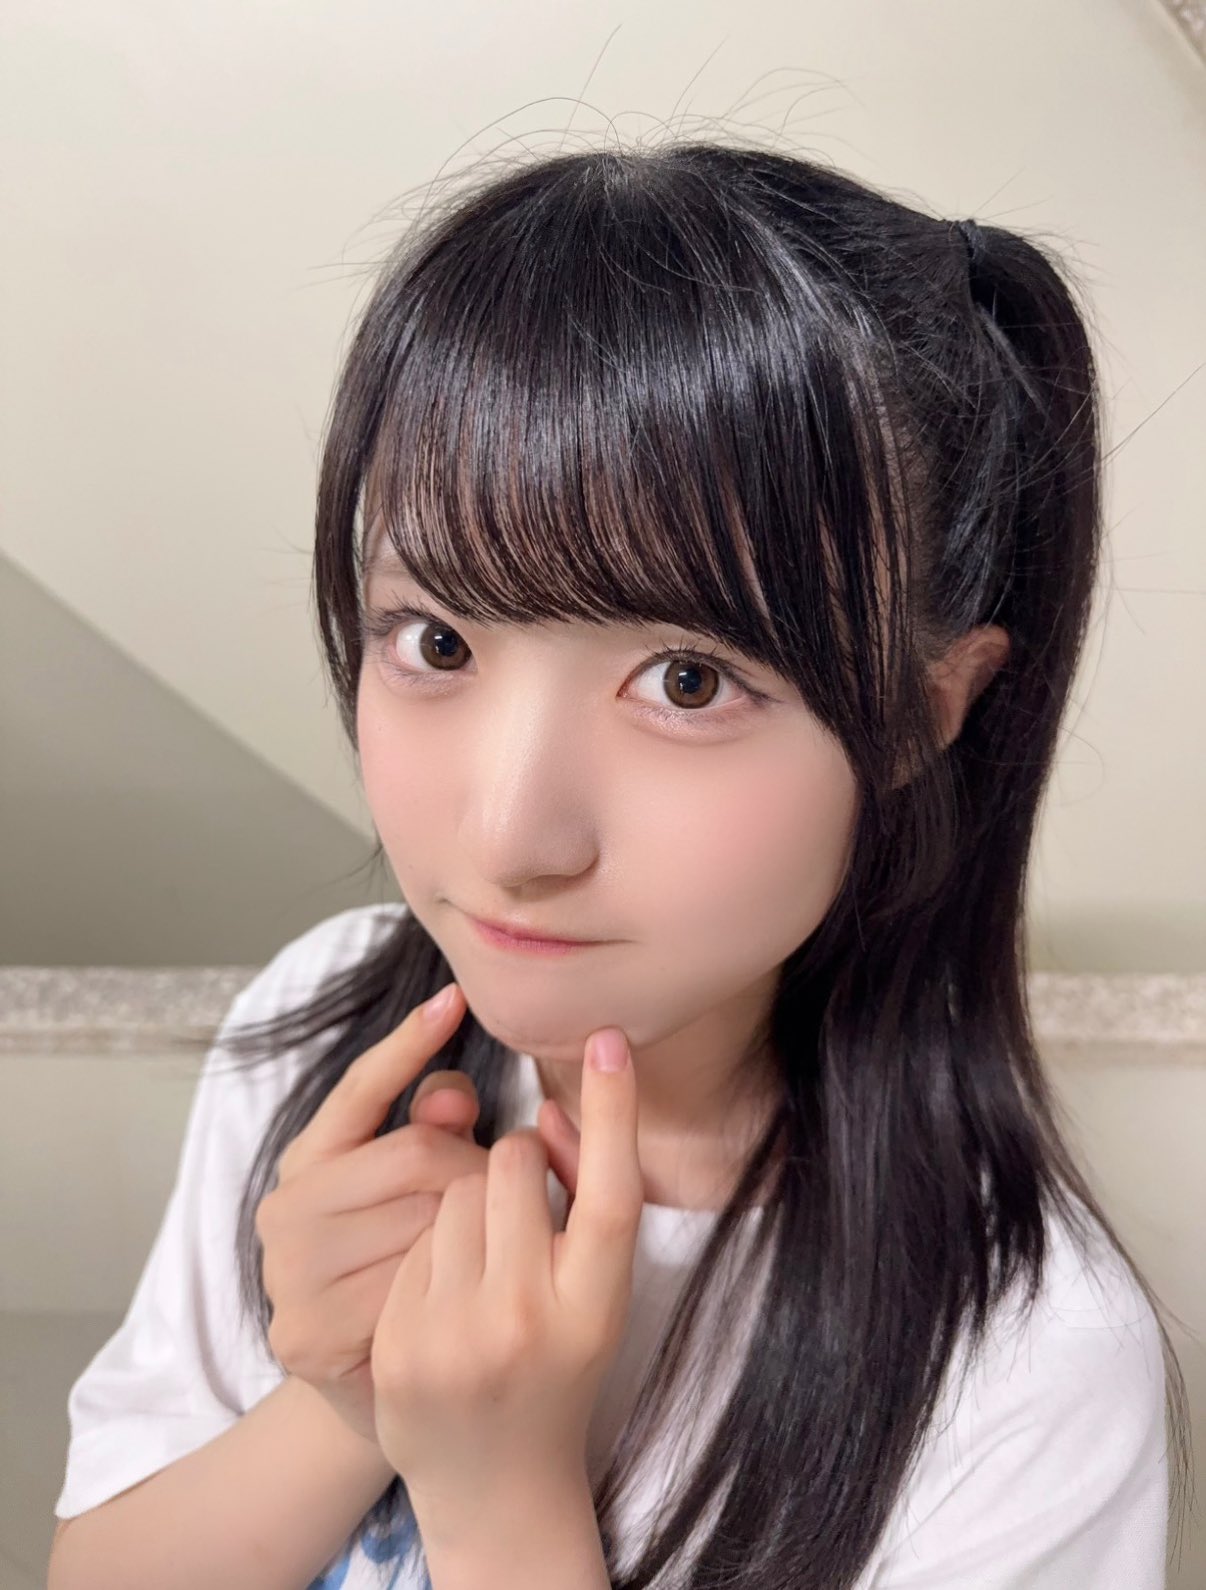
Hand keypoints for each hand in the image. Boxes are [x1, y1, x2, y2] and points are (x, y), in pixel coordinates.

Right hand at [255, 982, 580, 1445]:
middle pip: (414, 1155)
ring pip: (420, 1220)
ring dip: (472, 1228)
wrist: (390, 1391)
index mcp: (307, 1160)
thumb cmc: (412, 1264)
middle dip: (476, 1168)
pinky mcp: (305, 1334)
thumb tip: (455, 1093)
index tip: (454, 998)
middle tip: (507, 1192)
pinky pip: (410, 1287)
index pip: (359, 1089)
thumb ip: (434, 1130)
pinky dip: (450, 1283)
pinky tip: (460, 1289)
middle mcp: (283, 1210)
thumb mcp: (419, 1188)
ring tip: (488, 1243)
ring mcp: (288, 1273)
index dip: (408, 1044)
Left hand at [370, 1017, 642, 1541]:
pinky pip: (411, 1237)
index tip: (609, 1038)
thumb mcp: (593, 1293)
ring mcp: (460, 1336)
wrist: (496, 1481)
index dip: (616, 1109)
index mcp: (597, 1306)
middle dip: (511, 1159)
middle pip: (516, 1167)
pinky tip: (441, 1294)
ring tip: (479, 1257)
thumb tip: (550, 1112)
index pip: (616, 1192)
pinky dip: (425, 1245)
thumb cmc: (556, 1363)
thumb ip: (583, 1201)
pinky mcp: (401, 1346)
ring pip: (451, 1189)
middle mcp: (533, 1320)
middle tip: (516, 1199)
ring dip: (462, 1197)